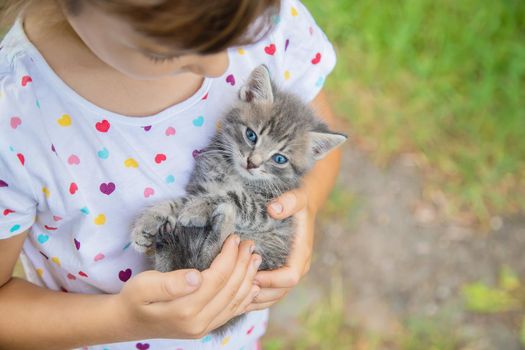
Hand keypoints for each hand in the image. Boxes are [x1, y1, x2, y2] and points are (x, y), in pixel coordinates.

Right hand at [116, 234, 261, 338]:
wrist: (128, 322)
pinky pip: (232, 312)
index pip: (217, 279)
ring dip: (249, 278)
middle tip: (249, 244)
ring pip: (236, 302)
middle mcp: (199, 323)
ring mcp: (204, 328)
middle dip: (243, 264)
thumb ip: (170, 283)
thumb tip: (197, 277)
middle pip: (231, 289)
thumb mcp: (143, 286)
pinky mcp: (206, 328)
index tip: (234, 238)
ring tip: (255, 258)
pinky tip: (254, 285)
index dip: (229, 257)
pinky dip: (246, 297)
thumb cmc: (135, 298)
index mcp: (184, 310)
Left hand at [245, 188, 315, 311]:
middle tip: (236, 287)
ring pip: (273, 296)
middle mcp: (297, 268)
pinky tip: (236, 296)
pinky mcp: (280, 274)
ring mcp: (288, 273)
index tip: (252, 274)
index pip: (290, 277)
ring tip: (233, 295)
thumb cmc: (297, 203)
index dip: (271, 280)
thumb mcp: (295, 198)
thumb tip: (273, 209)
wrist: (301, 207)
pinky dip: (254, 298)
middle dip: (259, 293)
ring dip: (255, 299)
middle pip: (280, 292)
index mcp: (301, 254)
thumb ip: (287, 202)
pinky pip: (269, 294)